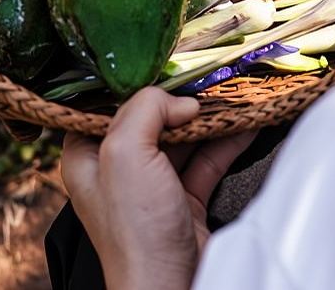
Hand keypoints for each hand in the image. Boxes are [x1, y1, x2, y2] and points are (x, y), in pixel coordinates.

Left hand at [60, 87, 255, 289]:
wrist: (172, 288)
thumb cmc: (137, 231)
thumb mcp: (126, 154)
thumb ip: (145, 110)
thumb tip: (180, 101)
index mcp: (88, 157)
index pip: (107, 105)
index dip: (136, 85)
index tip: (166, 67)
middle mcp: (117, 170)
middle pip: (151, 118)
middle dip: (181, 98)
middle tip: (210, 76)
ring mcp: (153, 187)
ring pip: (183, 138)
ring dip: (209, 117)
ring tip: (234, 92)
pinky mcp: (185, 202)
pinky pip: (207, 161)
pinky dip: (227, 141)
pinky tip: (246, 121)